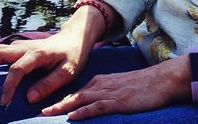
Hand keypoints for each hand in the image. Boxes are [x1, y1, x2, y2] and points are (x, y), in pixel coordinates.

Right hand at [0, 28, 91, 107]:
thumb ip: (49, 84)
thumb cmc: (72, 56)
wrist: (74, 37)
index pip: (17, 70)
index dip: (8, 86)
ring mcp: (19, 45)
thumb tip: (28, 98)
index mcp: (37, 54)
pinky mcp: (16, 47)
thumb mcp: (68, 72)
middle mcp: (24, 47)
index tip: (3, 102)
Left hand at [38, 57, 187, 119]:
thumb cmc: (142, 86)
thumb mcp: (119, 88)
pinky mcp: (118, 101)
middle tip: (37, 110)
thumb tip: (91, 104)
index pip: (74, 92)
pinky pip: (97, 107)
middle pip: (72, 95)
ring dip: (62, 107)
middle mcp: (100, 85)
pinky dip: (84, 112)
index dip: (58, 100)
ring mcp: (108, 93)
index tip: (43, 107)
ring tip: (45, 113)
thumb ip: (105, 94)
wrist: (160, 80)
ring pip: (80, 100)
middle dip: (54, 103)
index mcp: (99, 82)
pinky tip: (73, 117)